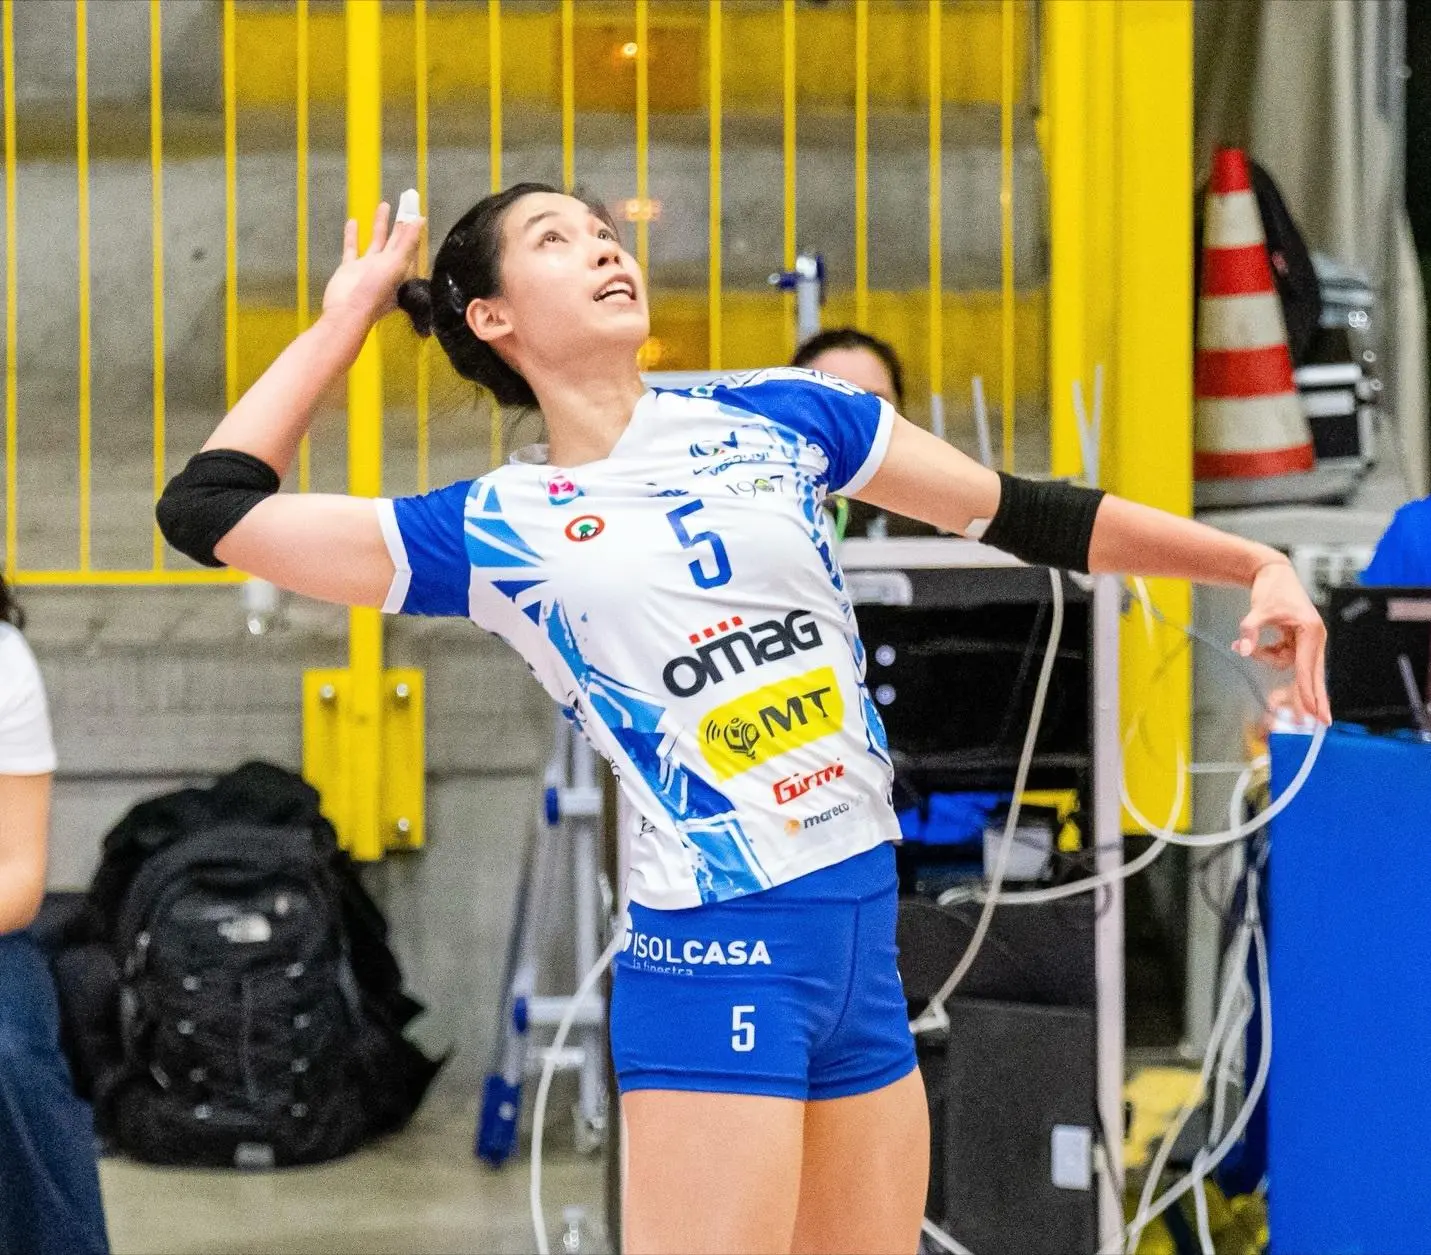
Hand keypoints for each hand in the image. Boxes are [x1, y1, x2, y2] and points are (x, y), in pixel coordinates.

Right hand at [321, 201, 424, 323]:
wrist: (347, 310)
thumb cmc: (375, 290)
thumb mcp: (397, 264)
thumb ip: (408, 243)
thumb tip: (420, 221)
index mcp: (402, 270)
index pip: (411, 245)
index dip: (414, 229)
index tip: (417, 211)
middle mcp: (387, 268)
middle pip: (396, 241)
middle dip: (400, 223)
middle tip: (405, 202)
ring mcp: (368, 268)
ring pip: (376, 241)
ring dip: (380, 224)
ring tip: (384, 204)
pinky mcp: (350, 268)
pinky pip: (353, 248)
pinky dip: (353, 236)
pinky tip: (353, 221)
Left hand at [1235, 560, 1330, 723]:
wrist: (1274, 574)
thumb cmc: (1272, 590)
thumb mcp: (1257, 611)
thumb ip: (1250, 631)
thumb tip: (1243, 651)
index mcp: (1310, 630)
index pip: (1307, 667)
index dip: (1308, 691)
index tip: (1313, 711)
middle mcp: (1313, 638)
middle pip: (1313, 674)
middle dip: (1315, 698)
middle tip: (1322, 723)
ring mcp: (1307, 641)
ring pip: (1288, 665)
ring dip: (1267, 659)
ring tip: (1246, 644)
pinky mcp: (1298, 641)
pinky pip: (1283, 658)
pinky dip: (1268, 654)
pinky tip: (1255, 645)